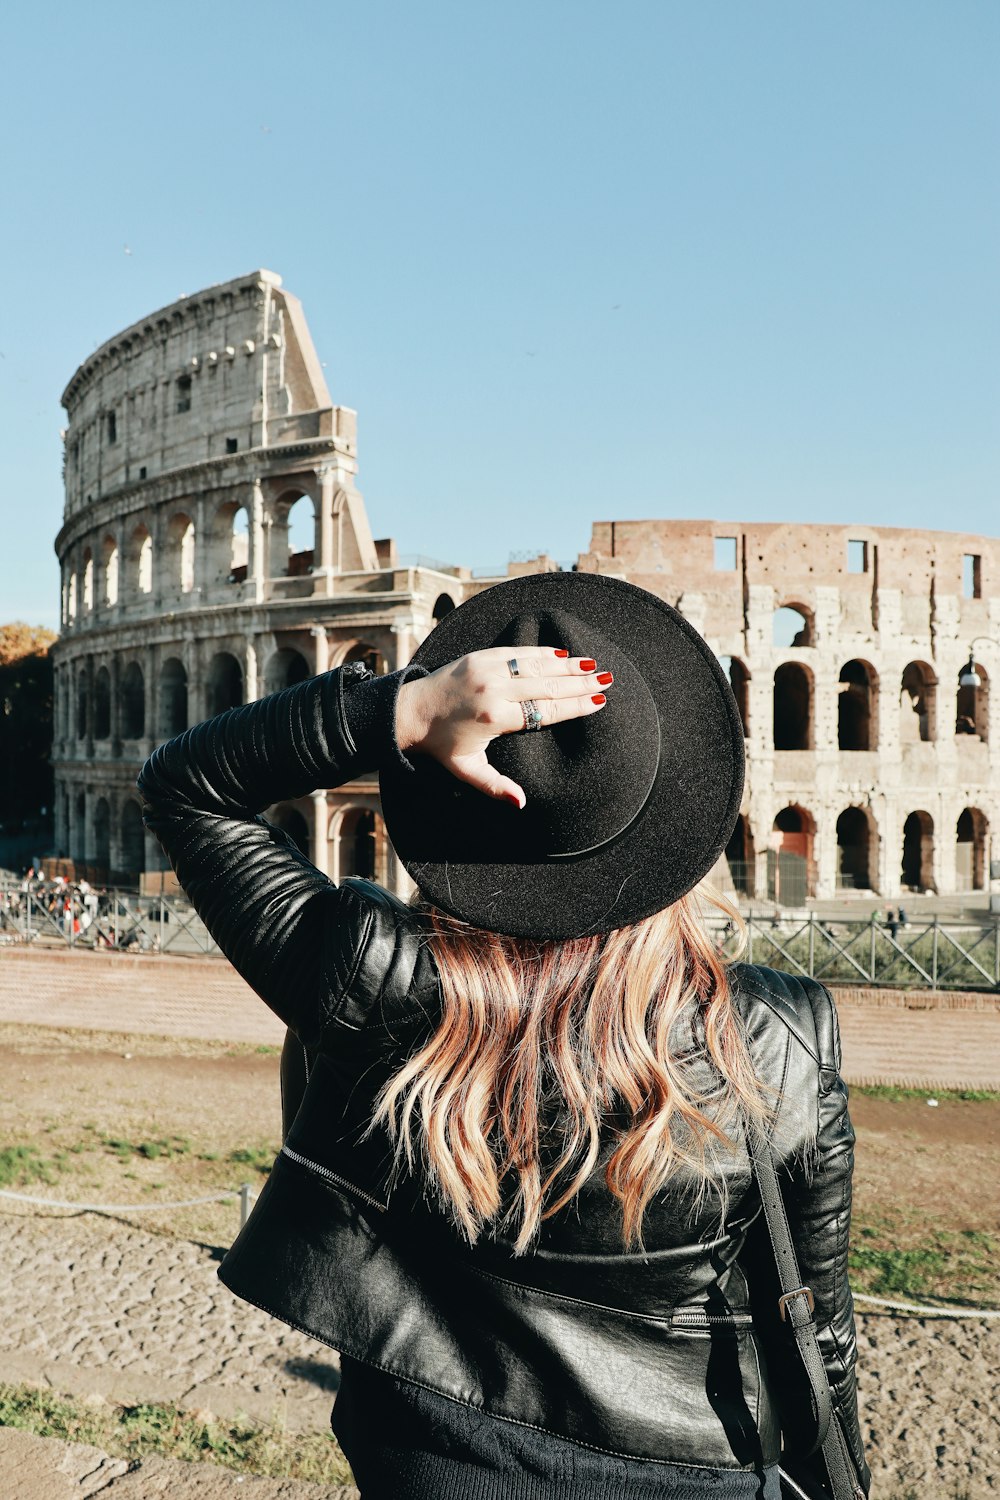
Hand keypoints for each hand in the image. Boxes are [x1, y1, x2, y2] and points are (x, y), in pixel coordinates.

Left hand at [395, 647, 611, 805]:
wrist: (410, 712)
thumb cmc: (441, 745)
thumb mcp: (467, 770)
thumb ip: (495, 786)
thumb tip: (521, 804)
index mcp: (495, 717)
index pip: (545, 711)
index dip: (574, 706)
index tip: (597, 702)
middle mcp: (495, 689)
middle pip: (547, 686)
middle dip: (579, 683)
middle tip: (606, 681)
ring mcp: (488, 668)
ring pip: (536, 665)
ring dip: (567, 665)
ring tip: (593, 665)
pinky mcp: (481, 655)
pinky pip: (518, 652)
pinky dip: (542, 653)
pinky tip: (562, 654)